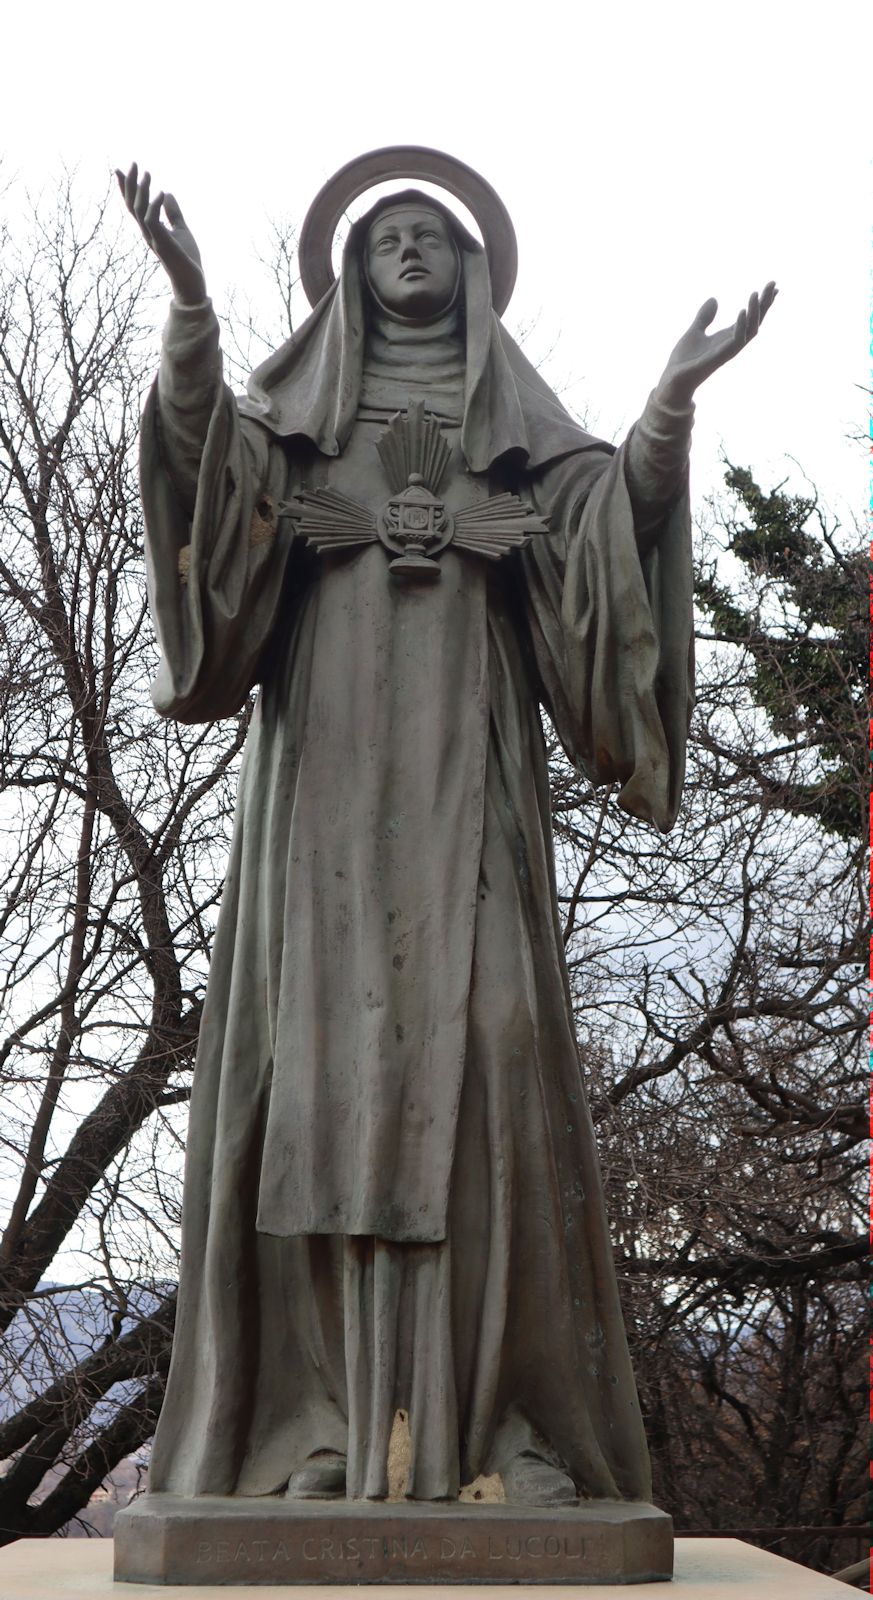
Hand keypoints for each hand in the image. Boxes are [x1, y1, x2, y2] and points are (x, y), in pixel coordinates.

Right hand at [115, 163, 206, 306]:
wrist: (192, 279)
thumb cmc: (186, 258)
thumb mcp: (181, 229)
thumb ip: (173, 213)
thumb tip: (167, 193)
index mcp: (150, 228)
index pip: (134, 205)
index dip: (126, 188)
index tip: (119, 169)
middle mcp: (147, 232)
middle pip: (132, 204)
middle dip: (130, 184)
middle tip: (133, 163)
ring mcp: (153, 237)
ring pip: (140, 210)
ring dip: (143, 190)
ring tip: (147, 173)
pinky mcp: (162, 243)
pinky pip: (152, 221)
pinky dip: (155, 206)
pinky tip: (161, 193)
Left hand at [657, 282, 777, 407]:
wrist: (672, 380)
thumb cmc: (684, 360)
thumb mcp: (695, 331)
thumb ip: (705, 316)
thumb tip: (714, 299)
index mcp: (727, 337)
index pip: (751, 318)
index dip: (762, 303)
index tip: (772, 287)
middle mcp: (731, 344)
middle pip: (756, 322)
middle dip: (765, 304)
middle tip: (772, 284)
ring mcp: (727, 351)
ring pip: (750, 330)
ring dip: (755, 312)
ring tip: (756, 293)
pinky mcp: (719, 357)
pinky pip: (736, 341)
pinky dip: (740, 325)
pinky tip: (742, 310)